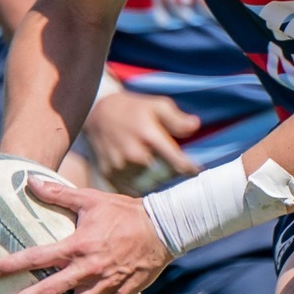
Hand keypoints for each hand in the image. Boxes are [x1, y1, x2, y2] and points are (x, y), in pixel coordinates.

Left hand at [0, 174, 171, 293]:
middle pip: (50, 290)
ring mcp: (104, 286)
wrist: (163, 228)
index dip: (14, 264)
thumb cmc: (125, 211)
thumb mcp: (90, 199)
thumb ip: (58, 193)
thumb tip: (29, 180)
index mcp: (77, 246)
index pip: (39, 257)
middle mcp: (88, 269)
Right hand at [83, 90, 201, 194]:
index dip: (189, 168)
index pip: (176, 160)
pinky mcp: (109, 173)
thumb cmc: (133, 109)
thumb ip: (177, 119)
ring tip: (157, 171)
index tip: (195, 171)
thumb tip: (195, 125)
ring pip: (147, 184)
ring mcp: (120, 165)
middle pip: (163, 176)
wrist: (97, 112)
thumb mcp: (157, 105)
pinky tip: (141, 174)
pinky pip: (130, 187)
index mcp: (149, 135)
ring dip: (154, 181)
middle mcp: (134, 153)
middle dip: (171, 175)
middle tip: (174, 170)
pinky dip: (138, 183)